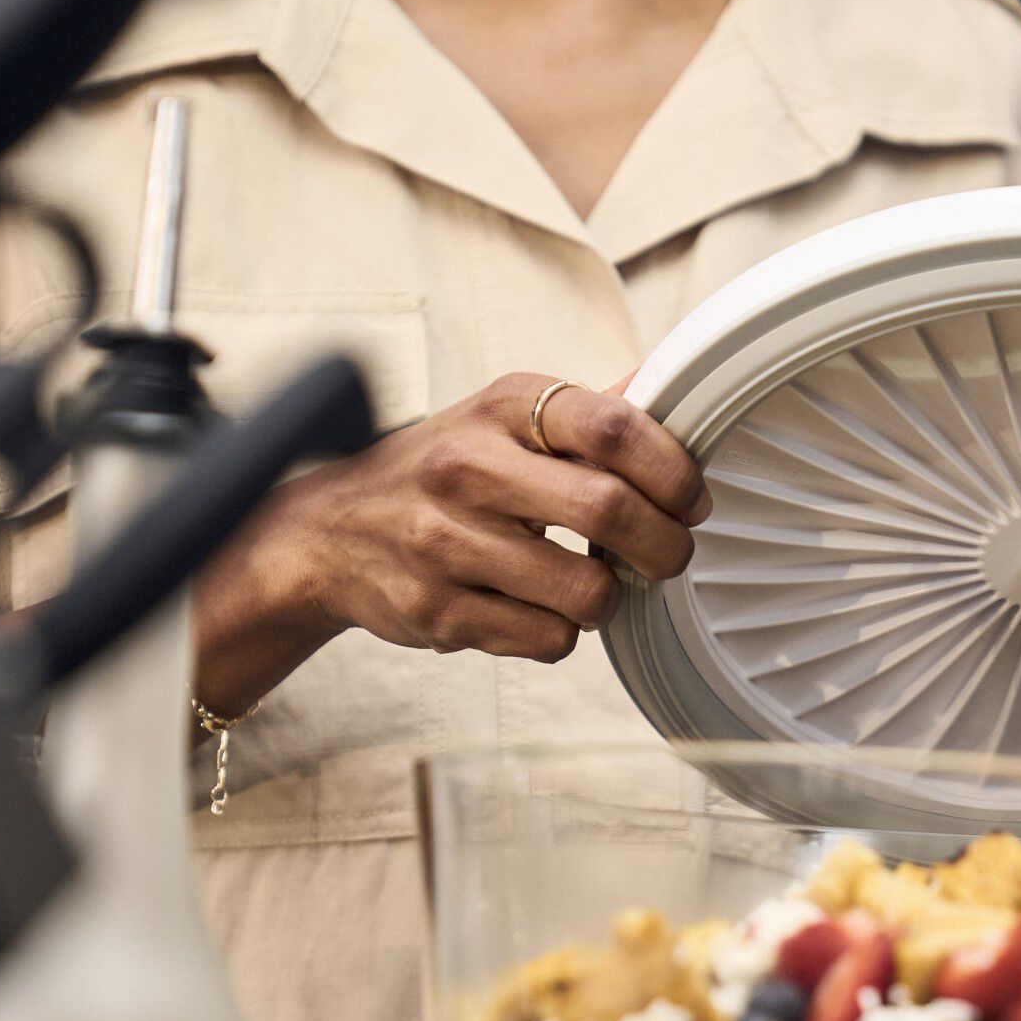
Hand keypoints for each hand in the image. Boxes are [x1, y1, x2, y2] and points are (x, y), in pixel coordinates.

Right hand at [194, 371, 707, 715]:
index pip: (614, 427)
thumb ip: (588, 412)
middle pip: (609, 511)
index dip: (674, 471)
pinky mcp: (438, 610)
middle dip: (665, 547)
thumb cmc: (442, 473)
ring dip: (610, 600)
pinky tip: (538, 608)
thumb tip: (671, 381)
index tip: (692, 501)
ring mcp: (447, 542)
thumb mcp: (505, 420)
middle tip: (671, 557)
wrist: (328, 532)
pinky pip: (549, 640)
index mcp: (502, 408)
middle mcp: (468, 467)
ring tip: (592, 585)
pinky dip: (562, 633)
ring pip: (586, 593)